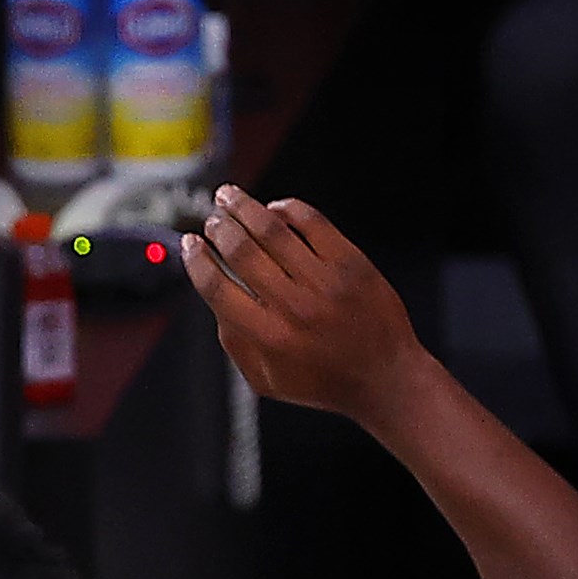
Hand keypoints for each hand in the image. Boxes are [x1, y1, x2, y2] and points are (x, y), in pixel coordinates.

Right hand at [182, 186, 431, 424]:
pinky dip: (288, 209)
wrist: (387, 378)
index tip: (190, 245)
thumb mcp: (266, 379)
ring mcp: (326, 282)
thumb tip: (214, 298)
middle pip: (242, 251)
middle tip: (211, 219)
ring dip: (244, 207)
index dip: (197, 260)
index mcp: (269, 337)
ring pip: (274, 229)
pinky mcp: (352, 264)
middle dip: (218, 228)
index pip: (218, 287)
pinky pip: (314, 223)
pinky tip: (275, 208)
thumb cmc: (325, 381)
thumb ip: (234, 342)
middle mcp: (296, 306)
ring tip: (229, 196)